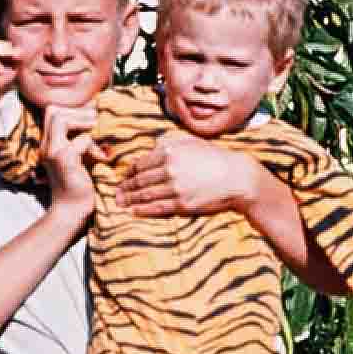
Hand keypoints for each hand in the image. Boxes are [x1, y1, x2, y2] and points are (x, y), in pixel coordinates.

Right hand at [41, 104, 105, 221]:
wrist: (71, 212)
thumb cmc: (79, 186)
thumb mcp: (77, 159)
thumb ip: (79, 141)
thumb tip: (95, 118)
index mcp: (48, 144)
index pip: (51, 111)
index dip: (71, 109)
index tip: (89, 118)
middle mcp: (46, 146)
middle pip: (53, 110)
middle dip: (77, 111)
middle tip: (94, 122)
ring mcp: (54, 152)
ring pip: (61, 119)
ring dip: (83, 122)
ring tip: (96, 134)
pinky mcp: (65, 160)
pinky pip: (82, 139)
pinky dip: (94, 145)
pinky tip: (101, 157)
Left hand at [115, 133, 254, 216]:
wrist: (236, 177)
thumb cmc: (214, 158)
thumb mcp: (191, 141)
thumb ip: (169, 142)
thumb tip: (151, 147)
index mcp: (170, 151)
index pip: (141, 163)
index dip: (128, 173)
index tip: (123, 178)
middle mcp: (170, 168)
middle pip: (139, 180)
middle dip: (124, 188)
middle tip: (115, 193)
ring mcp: (175, 187)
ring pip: (145, 195)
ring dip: (129, 200)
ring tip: (119, 203)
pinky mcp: (182, 204)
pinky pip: (156, 208)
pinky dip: (142, 210)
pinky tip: (133, 211)